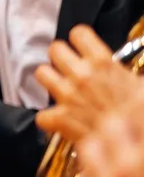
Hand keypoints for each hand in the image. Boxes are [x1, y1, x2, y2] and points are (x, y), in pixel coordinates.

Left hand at [36, 24, 140, 143]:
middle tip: (70, 65)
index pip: (79, 33)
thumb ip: (128, 76)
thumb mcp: (141, 87)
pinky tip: (60, 120)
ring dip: (50, 79)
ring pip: (42, 73)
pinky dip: (50, 119)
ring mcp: (67, 94)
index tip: (83, 46)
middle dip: (62, 56)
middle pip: (55, 49)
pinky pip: (42, 116)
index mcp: (103, 63)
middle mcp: (81, 74)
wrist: (134, 143)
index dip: (81, 39)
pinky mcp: (60, 117)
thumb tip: (132, 78)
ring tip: (61, 87)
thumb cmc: (139, 115)